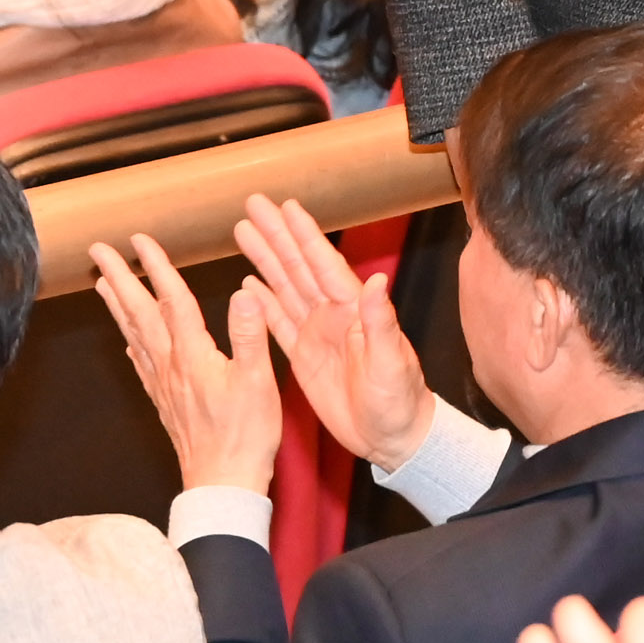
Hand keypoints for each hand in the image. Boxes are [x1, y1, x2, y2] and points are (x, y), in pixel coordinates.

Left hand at [90, 233, 282, 491]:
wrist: (223, 484)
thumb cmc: (245, 435)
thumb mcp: (257, 381)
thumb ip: (249, 334)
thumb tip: (243, 292)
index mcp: (193, 355)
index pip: (171, 300)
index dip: (156, 268)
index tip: (140, 241)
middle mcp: (171, 366)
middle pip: (140, 314)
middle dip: (119, 279)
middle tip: (100, 252)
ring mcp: (164, 386)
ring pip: (134, 336)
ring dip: (118, 307)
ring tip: (102, 285)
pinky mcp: (166, 403)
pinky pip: (142, 365)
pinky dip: (131, 346)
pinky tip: (129, 343)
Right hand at [233, 194, 437, 466]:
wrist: (394, 438)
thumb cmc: (401, 401)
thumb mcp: (392, 363)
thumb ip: (382, 324)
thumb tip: (378, 283)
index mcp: (354, 310)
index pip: (324, 265)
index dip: (304, 235)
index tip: (287, 207)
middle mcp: (334, 315)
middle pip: (297, 266)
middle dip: (275, 235)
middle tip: (253, 204)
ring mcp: (318, 334)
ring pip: (284, 288)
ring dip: (264, 260)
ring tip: (242, 231)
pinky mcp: (305, 358)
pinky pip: (279, 323)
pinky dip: (262, 302)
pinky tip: (247, 284)